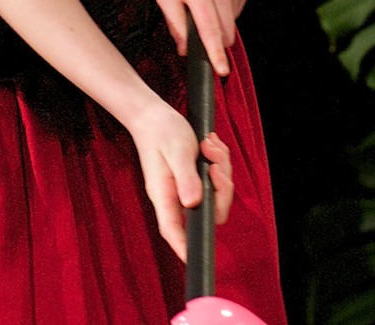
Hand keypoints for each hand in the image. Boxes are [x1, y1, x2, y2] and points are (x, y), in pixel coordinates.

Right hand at [126, 102, 235, 262]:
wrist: (154, 115)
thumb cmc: (161, 131)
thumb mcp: (176, 150)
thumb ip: (186, 177)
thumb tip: (193, 203)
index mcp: (164, 194)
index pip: (172, 229)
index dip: (184, 247)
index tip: (195, 259)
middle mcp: (174, 196)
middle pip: (206, 212)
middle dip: (221, 188)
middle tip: (215, 162)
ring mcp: (184, 189)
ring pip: (215, 194)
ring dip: (221, 168)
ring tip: (209, 144)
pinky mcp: (193, 179)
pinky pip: (215, 179)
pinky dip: (219, 161)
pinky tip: (210, 144)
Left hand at [154, 0, 249, 75]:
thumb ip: (173, 20)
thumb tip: (184, 47)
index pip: (209, 29)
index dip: (215, 53)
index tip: (222, 71)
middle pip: (223, 33)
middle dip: (212, 40)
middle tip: (195, 24)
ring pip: (230, 25)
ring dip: (216, 23)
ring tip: (202, 0)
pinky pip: (234, 12)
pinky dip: (223, 10)